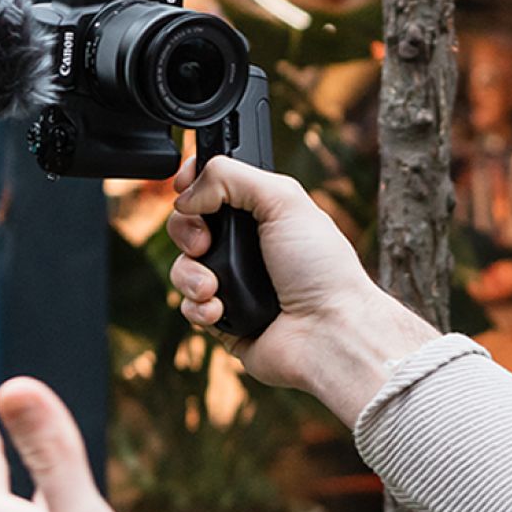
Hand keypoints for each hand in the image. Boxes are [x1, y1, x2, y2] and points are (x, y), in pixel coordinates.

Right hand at [169, 154, 439, 423]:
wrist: (328, 334)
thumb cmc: (321, 268)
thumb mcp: (284, 199)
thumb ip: (230, 177)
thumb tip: (186, 194)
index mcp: (264, 213)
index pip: (214, 187)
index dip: (192, 183)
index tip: (184, 187)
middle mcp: (248, 246)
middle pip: (188, 224)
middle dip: (186, 230)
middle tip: (205, 242)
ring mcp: (234, 283)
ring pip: (183, 267)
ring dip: (190, 274)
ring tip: (213, 287)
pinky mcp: (224, 319)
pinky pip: (188, 307)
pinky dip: (198, 308)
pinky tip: (221, 312)